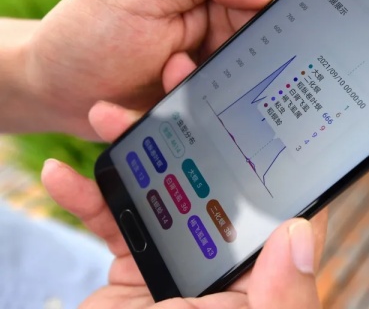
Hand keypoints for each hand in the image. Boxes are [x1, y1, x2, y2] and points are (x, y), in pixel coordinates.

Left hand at [22, 0, 280, 137]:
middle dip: (230, 69)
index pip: (267, 10)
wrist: (52, 90)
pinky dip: (188, 121)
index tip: (243, 42)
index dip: (268, 28)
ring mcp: (210, 77)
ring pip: (241, 98)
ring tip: (161, 79)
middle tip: (183, 65)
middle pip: (261, 59)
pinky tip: (152, 105)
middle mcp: (219, 38)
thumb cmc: (90, 29)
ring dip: (203, 95)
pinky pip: (215, 125)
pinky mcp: (199, 112)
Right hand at [41, 54, 326, 308]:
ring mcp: (178, 257)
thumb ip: (282, 296)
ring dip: (133, 150)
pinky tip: (64, 172)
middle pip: (216, 180)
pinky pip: (113, 219)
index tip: (257, 105)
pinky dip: (87, 196)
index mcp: (262, 272)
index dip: (275, 152)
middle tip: (178, 83)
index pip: (282, 203)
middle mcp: (224, 258)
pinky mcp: (135, 263)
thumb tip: (301, 233)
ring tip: (110, 114)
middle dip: (193, 132)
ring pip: (162, 188)